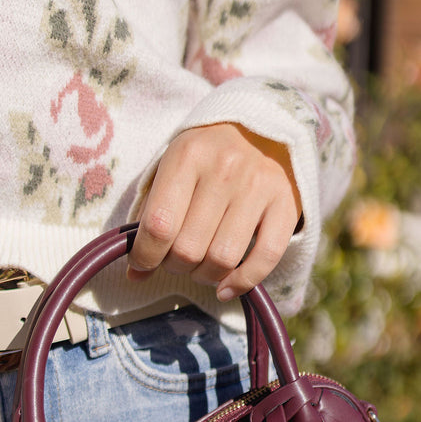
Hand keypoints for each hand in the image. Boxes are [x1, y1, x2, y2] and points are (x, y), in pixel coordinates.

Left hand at [127, 122, 301, 300]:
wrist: (254, 133)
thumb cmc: (201, 162)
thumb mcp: (169, 174)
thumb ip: (148, 221)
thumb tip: (135, 275)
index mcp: (188, 155)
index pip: (159, 226)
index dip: (146, 257)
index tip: (143, 264)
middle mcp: (225, 167)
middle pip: (189, 249)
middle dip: (175, 266)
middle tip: (176, 260)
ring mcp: (259, 185)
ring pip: (222, 259)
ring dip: (204, 276)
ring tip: (199, 266)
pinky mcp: (285, 204)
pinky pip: (265, 259)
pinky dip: (241, 282)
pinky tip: (225, 287)